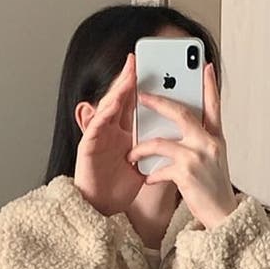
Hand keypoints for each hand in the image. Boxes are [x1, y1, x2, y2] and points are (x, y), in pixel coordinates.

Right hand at [74, 53, 145, 216]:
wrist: (103, 209)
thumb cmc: (120, 188)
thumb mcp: (146, 164)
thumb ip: (159, 149)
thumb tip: (182, 140)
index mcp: (126, 132)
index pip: (137, 105)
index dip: (146, 87)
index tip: (156, 72)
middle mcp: (112, 130)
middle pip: (121, 100)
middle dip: (130, 79)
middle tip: (139, 59)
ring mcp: (99, 137)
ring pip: (108, 108)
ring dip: (117, 90)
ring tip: (129, 74)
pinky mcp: (87, 147)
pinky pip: (95, 127)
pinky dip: (104, 114)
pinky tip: (113, 103)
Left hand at [126, 62, 236, 229]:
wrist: (223, 217)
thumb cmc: (214, 191)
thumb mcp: (215, 161)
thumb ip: (202, 143)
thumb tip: (184, 130)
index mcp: (216, 138)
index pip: (214, 106)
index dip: (210, 85)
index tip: (206, 66)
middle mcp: (209, 143)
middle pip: (181, 113)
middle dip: (159, 102)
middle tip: (142, 96)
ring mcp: (197, 157)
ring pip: (160, 142)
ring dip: (142, 148)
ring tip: (132, 154)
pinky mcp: (185, 174)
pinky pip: (159, 168)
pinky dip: (150, 174)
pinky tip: (146, 179)